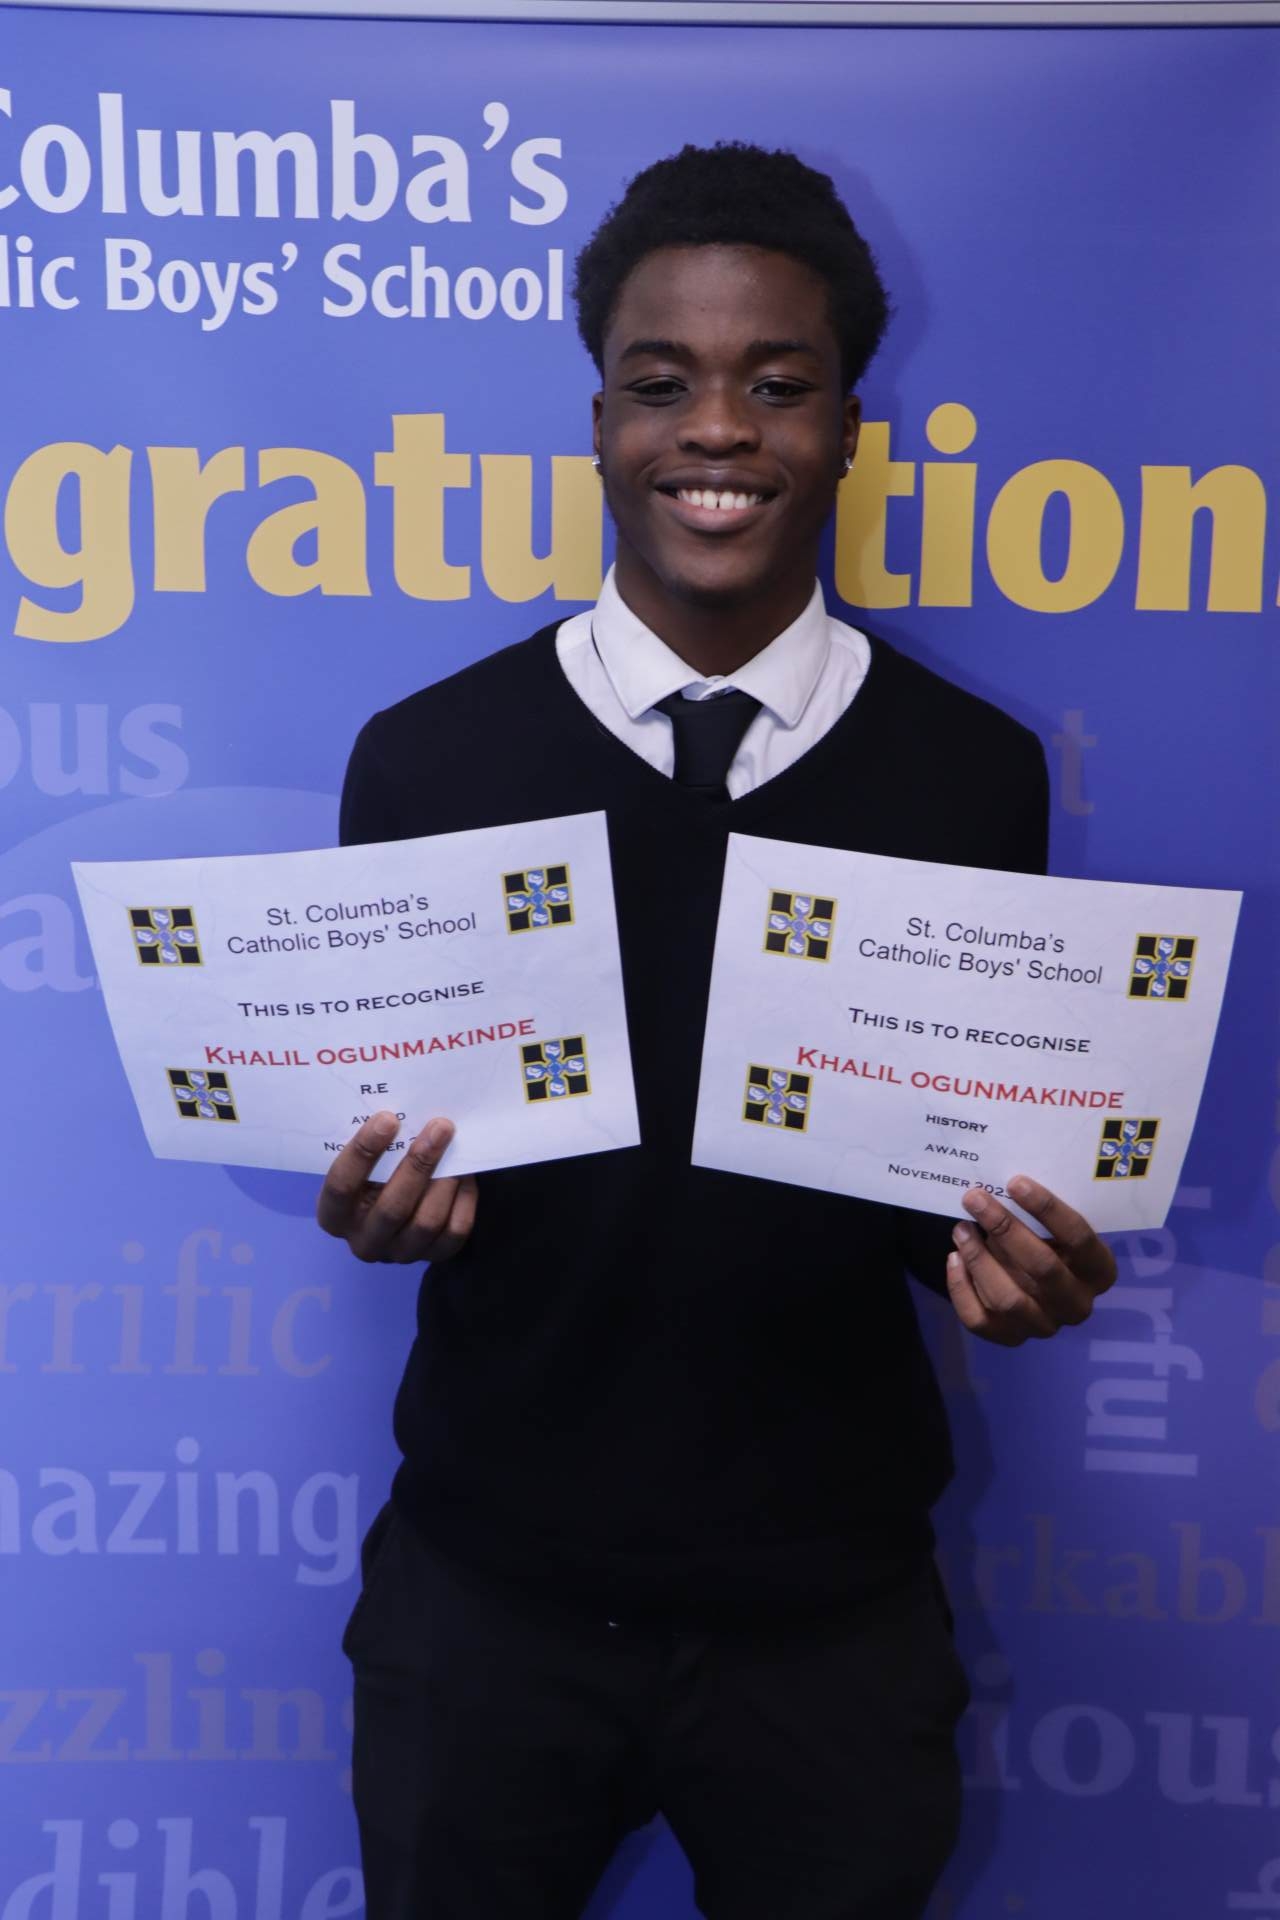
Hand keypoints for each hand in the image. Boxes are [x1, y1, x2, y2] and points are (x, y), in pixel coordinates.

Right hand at [316, 1110, 477, 1264]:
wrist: (395, 1207)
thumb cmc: (374, 1175)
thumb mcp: (363, 1166)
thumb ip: (376, 1148)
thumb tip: (406, 1112)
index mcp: (334, 1215)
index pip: (341, 1186)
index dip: (363, 1152)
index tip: (388, 1119)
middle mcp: (363, 1242)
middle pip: (391, 1208)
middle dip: (418, 1164)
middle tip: (439, 1128)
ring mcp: (398, 1254)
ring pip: (425, 1222)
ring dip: (444, 1181)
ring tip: (456, 1148)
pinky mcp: (432, 1256)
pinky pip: (453, 1232)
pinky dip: (462, 1200)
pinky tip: (464, 1174)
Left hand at [945, 1175, 1115, 1345]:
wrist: (1036, 1283)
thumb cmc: (1048, 1243)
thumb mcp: (1054, 1230)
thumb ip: (1037, 1214)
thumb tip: (998, 1187)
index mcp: (1099, 1272)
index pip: (1079, 1238)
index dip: (1048, 1208)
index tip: (1015, 1183)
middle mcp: (1077, 1305)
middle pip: (1042, 1267)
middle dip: (1004, 1228)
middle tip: (974, 1198)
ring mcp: (1045, 1326)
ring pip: (1008, 1298)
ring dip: (979, 1258)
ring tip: (961, 1229)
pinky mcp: (1012, 1338)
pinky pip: (980, 1320)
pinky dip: (961, 1288)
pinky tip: (954, 1258)